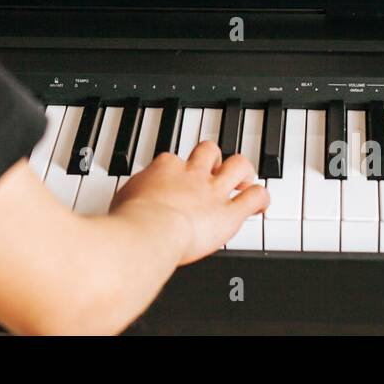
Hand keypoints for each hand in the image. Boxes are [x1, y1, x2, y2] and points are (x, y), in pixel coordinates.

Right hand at [110, 141, 268, 265]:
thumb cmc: (131, 220)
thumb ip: (132, 196)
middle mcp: (193, 174)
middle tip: (216, 169)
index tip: (179, 179)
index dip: (180, 168)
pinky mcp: (229, 213)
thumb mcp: (123, 199)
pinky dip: (261, 197)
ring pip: (238, 165)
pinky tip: (260, 203)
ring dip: (244, 171)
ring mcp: (213, 191)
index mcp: (165, 167)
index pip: (177, 158)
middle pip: (210, 151)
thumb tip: (127, 202)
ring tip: (244, 179)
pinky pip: (254, 197)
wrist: (148, 233)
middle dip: (215, 159)